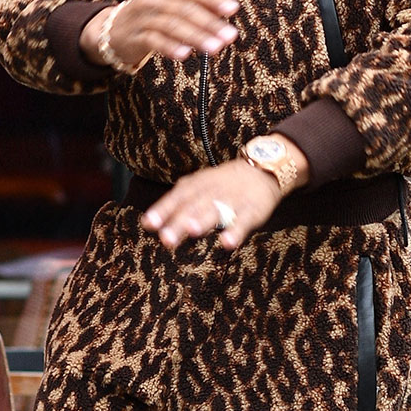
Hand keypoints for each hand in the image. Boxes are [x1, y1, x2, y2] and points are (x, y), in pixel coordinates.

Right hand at [80, 0, 238, 70]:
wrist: (112, 32)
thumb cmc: (151, 20)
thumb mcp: (171, 9)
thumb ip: (195, 12)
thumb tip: (226, 21)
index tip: (233, 9)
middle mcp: (154, 0)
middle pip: (185, 9)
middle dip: (210, 23)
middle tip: (230, 36)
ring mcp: (142, 17)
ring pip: (172, 24)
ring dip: (195, 36)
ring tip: (214, 48)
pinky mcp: (134, 36)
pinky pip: (153, 40)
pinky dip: (170, 47)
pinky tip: (185, 55)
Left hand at [141, 157, 286, 250]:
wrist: (262, 168)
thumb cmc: (224, 183)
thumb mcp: (199, 186)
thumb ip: (177, 204)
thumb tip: (148, 223)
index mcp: (198, 185)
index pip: (178, 196)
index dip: (163, 209)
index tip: (148, 224)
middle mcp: (213, 191)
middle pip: (194, 206)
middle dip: (180, 221)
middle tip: (166, 238)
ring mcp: (233, 199)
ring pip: (217, 210)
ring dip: (204, 220)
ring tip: (192, 230)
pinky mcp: (253, 209)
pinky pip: (244, 220)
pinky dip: (236, 231)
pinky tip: (227, 243)